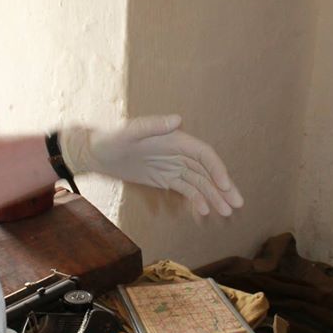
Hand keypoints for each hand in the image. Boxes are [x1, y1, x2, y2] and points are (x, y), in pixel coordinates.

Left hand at [59, 115, 243, 216]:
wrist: (95, 153)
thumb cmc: (110, 139)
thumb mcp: (129, 133)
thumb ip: (153, 126)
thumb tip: (178, 119)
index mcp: (175, 139)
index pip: (203, 154)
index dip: (217, 169)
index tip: (225, 186)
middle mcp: (178, 152)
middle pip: (207, 171)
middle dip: (223, 187)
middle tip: (237, 204)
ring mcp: (173, 166)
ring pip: (200, 182)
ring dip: (214, 197)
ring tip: (226, 213)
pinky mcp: (165, 178)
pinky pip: (186, 189)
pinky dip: (196, 200)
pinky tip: (204, 212)